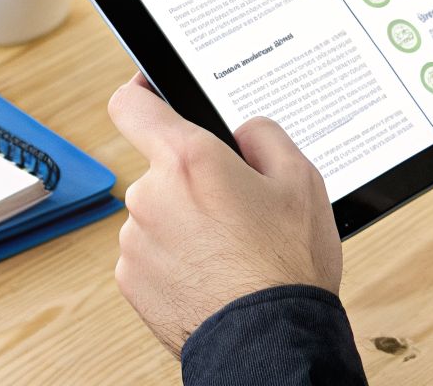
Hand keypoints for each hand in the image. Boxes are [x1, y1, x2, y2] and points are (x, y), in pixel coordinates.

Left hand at [106, 74, 342, 355]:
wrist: (269, 340)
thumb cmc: (286, 266)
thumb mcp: (301, 180)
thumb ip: (265, 135)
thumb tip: (242, 132)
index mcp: (188, 159)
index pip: (132, 105)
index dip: (140, 93)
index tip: (149, 92)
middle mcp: (150, 195)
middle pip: (161, 168)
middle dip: (192, 180)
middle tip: (236, 206)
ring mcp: (135, 241)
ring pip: (157, 214)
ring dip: (183, 223)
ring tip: (229, 250)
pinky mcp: (131, 281)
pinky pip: (150, 253)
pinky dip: (174, 259)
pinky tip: (212, 274)